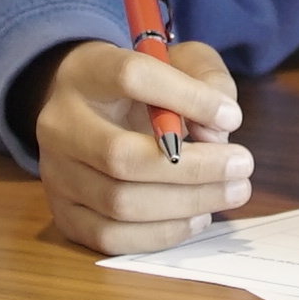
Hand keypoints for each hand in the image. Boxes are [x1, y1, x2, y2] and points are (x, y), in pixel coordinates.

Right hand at [33, 38, 249, 252]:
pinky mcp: (63, 214)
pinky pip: (111, 237)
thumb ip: (207, 81)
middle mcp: (60, 124)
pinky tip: (197, 217)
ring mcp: (55, 174)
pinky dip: (162, 233)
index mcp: (87, 71)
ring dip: (186, 203)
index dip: (187, 97)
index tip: (232, 117)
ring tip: (231, 191)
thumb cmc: (144, 86)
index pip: (131, 77)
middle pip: (120, 155)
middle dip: (193, 168)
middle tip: (243, 165)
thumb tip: (218, 133)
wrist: (89, 109)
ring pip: (119, 202)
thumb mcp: (179, 61)